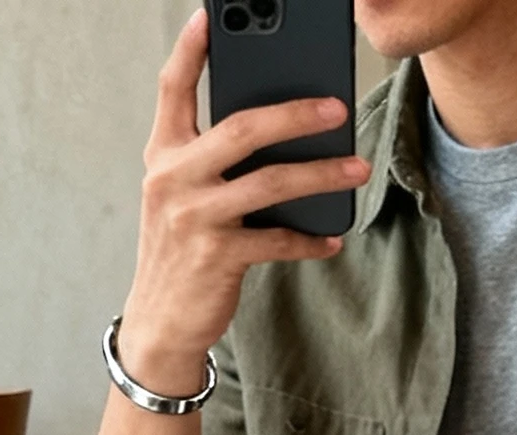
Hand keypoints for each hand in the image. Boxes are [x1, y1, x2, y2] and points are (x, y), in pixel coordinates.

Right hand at [118, 8, 368, 393]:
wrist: (160, 322)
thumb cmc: (179, 251)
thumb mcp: (180, 195)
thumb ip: (209, 158)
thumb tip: (275, 130)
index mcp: (163, 153)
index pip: (173, 87)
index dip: (192, 48)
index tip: (210, 13)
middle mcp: (173, 178)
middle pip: (242, 128)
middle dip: (295, 113)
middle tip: (336, 106)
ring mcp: (195, 217)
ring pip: (271, 182)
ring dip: (321, 174)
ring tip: (356, 166)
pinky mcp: (218, 257)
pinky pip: (277, 240)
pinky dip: (309, 241)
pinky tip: (332, 238)